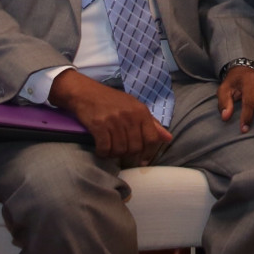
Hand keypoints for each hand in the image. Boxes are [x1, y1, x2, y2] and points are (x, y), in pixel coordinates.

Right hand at [50, 68, 171, 164]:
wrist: (85, 92)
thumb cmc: (111, 100)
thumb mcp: (134, 107)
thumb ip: (151, 124)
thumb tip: (168, 138)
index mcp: (141, 112)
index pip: (152, 138)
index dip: (149, 152)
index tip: (143, 160)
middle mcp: (130, 116)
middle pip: (135, 147)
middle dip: (129, 154)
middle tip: (121, 152)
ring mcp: (114, 121)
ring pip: (120, 150)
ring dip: (114, 154)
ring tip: (110, 150)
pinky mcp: (99, 125)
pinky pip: (105, 148)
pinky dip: (103, 153)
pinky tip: (101, 150)